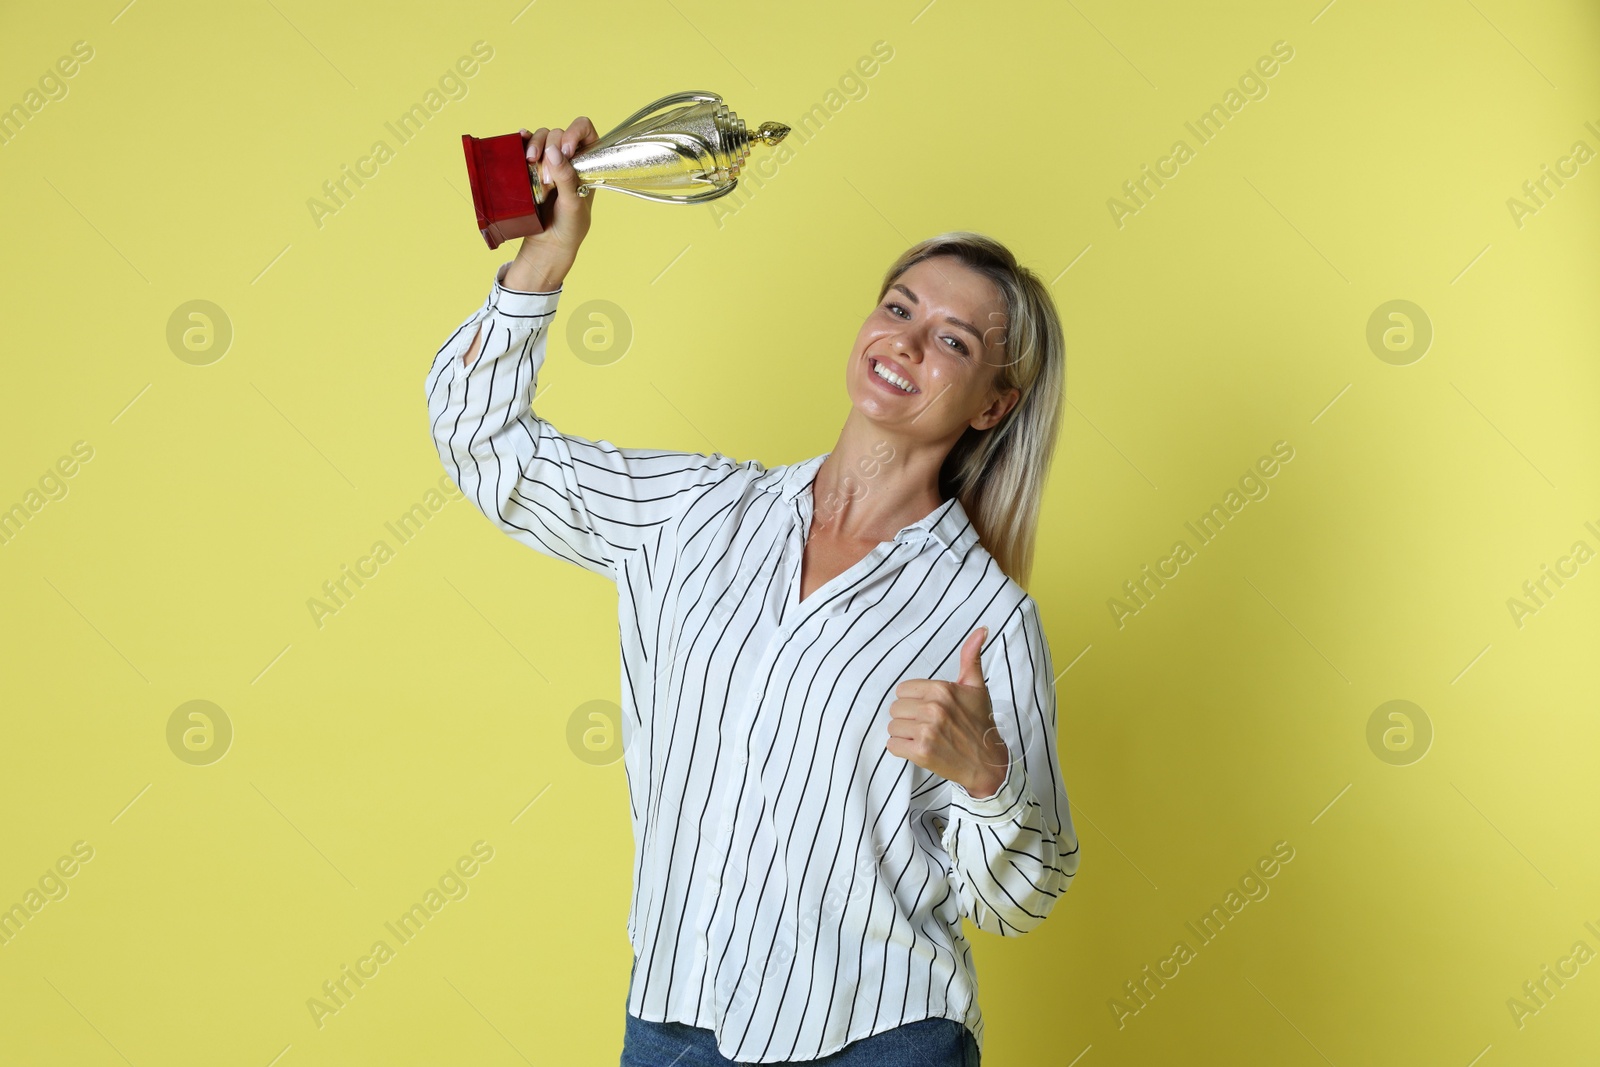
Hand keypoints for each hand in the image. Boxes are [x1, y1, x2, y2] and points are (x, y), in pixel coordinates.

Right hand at [504, 116, 599, 289]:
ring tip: (530, 164)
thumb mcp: (573, 203)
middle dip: (551, 149)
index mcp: (587, 160)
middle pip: (558, 133)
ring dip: (535, 146)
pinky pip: (524, 144)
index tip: (566, 151)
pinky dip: (522, 140)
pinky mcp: (530, 165)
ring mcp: (548, 159)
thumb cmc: (570, 224)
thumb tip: (553, 151)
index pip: (584, 130)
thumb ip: (566, 177)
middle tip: (548, 179)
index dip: (574, 133)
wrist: (549, 242)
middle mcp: (569, 156)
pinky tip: (519, 139)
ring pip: (541, 136)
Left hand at [887, 627, 1011, 797]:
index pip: (902, 690)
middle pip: (895, 708)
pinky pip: (892, 745)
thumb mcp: (975, 686)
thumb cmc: (979, 723)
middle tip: (928, 725)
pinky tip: (919, 748)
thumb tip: (981, 629)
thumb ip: (971, 657)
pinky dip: (902, 749)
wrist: (987, 763)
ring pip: (892, 727)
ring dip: (904, 734)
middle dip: (908, 717)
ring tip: (924, 737)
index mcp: (942, 690)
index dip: (913, 701)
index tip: (929, 710)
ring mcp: (927, 731)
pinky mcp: (921, 752)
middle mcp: (934, 708)